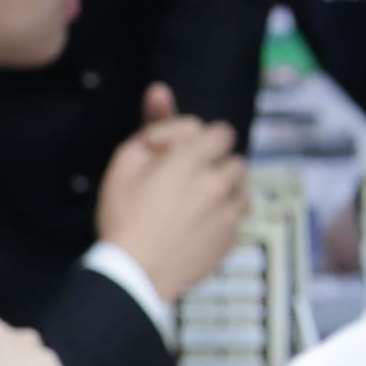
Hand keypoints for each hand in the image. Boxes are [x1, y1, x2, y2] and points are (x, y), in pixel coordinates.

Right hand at [96, 89, 250, 301]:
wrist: (136, 274)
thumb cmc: (124, 218)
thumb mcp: (124, 164)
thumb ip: (150, 126)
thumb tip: (161, 91)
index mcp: (192, 160)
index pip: (218, 131)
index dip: (192, 138)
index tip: (168, 154)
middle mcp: (218, 183)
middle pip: (232, 157)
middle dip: (212, 162)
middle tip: (184, 176)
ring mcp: (230, 213)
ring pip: (240, 186)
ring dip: (223, 188)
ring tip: (194, 200)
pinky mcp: (233, 238)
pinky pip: (239, 216)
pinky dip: (224, 215)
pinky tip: (198, 224)